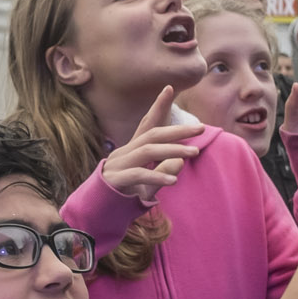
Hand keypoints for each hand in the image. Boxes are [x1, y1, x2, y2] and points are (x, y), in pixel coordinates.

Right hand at [99, 86, 203, 201]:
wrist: (97, 210)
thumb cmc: (125, 194)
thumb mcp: (149, 183)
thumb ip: (164, 171)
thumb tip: (181, 161)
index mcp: (132, 149)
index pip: (147, 123)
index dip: (158, 106)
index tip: (170, 88)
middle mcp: (125, 152)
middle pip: (152, 134)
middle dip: (177, 130)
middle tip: (201, 128)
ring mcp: (119, 164)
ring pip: (147, 151)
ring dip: (172, 150)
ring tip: (194, 153)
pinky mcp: (116, 180)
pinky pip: (138, 174)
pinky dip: (157, 175)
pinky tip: (173, 180)